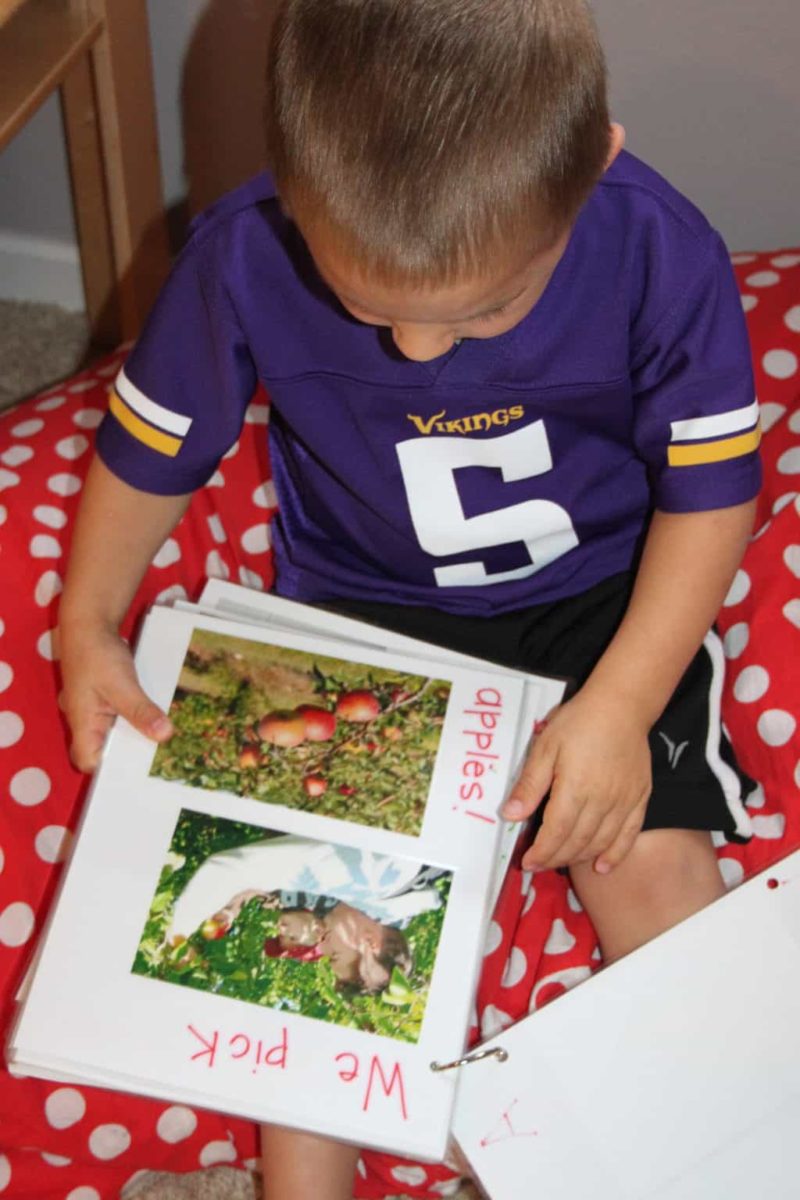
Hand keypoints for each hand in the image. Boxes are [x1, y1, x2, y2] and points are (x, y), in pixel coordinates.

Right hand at [59, 619, 172, 771]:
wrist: (91, 623)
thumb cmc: (97, 654)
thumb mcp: (121, 684)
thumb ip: (140, 710)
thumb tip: (164, 735)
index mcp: (83, 723)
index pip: (90, 761)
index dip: (111, 771)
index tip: (140, 772)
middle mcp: (87, 721)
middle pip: (107, 750)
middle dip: (132, 754)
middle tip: (162, 760)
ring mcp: (97, 710)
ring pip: (118, 733)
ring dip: (139, 734)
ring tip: (167, 742)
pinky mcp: (108, 699)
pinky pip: (124, 716)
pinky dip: (140, 718)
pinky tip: (161, 718)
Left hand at [501, 691, 650, 873]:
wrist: (621, 706)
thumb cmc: (578, 723)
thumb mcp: (545, 747)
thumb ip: (529, 785)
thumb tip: (510, 815)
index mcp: (575, 788)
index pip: (556, 833)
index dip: (542, 852)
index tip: (528, 862)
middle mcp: (602, 801)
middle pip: (577, 842)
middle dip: (555, 858)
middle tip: (540, 864)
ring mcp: (624, 802)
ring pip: (600, 842)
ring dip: (579, 857)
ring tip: (562, 861)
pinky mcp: (640, 798)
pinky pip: (629, 834)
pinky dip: (615, 854)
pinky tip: (602, 866)